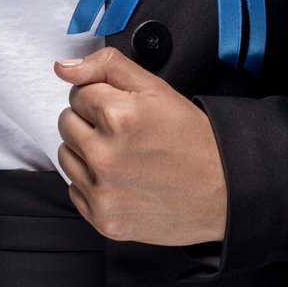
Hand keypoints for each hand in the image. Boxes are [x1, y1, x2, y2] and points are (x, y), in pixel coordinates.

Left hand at [53, 47, 226, 248]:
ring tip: (123, 156)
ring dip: (86, 152)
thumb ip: (107, 67)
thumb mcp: (156, 89)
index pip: (77, 93)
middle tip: (124, 133)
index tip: (123, 110)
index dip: (101, 98)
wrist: (223, 193)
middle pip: (66, 123)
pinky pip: (75, 189)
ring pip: (66, 156)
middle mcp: (105, 156)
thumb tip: (64, 67)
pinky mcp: (103, 219)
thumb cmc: (193, 141)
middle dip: (90, 122)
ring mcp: (102, 191)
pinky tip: (122, 179)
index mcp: (118, 117)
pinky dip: (92, 183)